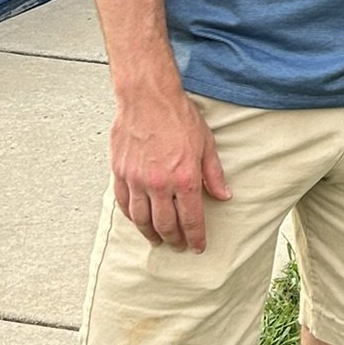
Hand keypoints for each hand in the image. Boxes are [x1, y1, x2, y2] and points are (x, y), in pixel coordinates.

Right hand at [110, 87, 229, 251]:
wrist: (147, 97)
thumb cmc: (178, 116)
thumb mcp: (206, 143)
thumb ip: (214, 173)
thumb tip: (223, 196)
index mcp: (184, 178)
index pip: (191, 219)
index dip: (195, 237)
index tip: (197, 247)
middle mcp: (159, 184)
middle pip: (165, 225)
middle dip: (174, 240)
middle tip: (178, 246)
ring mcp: (137, 179)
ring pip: (142, 219)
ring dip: (151, 234)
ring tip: (158, 240)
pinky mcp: (120, 173)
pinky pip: (125, 204)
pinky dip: (132, 217)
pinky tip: (138, 221)